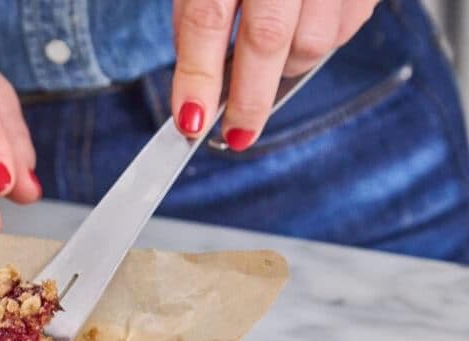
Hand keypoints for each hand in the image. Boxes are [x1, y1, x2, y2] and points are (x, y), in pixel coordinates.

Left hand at [171, 0, 378, 149]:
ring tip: (265, 71)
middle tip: (235, 132)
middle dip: (249, 99)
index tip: (190, 120)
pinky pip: (348, 26)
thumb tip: (196, 78)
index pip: (208, 19)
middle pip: (269, 38)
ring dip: (285, 70)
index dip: (198, 77)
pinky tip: (301, 35)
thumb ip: (196, 12)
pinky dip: (321, 44)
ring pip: (315, 41)